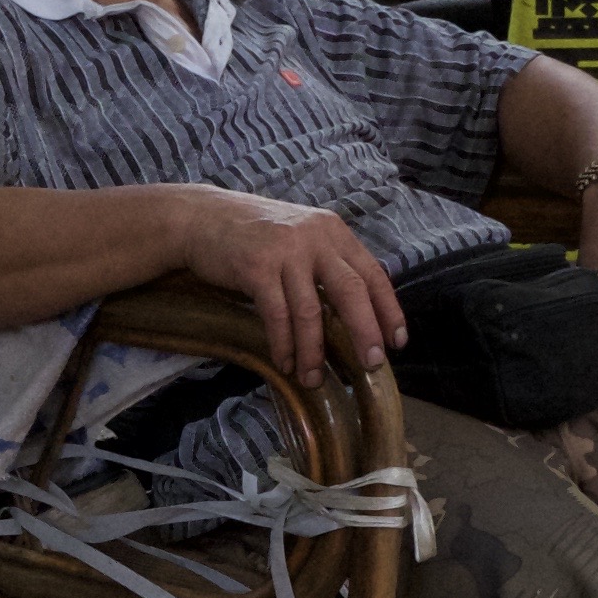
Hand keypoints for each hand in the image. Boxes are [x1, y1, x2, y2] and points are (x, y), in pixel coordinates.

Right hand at [174, 191, 407, 391]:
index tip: (397, 341)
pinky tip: (285, 363)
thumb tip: (352, 311)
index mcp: (332, 231)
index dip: (388, 309)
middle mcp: (314, 238)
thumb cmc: (252, 235)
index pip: (372, 273)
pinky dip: (283, 344)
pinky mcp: (256, 267)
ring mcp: (285, 251)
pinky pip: (277, 315)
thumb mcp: (300, 237)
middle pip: (351, 291)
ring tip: (313, 379)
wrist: (200, 218)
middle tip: (371, 365)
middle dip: (365, 332)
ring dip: (314, 351)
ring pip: (311, 311)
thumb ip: (325, 263)